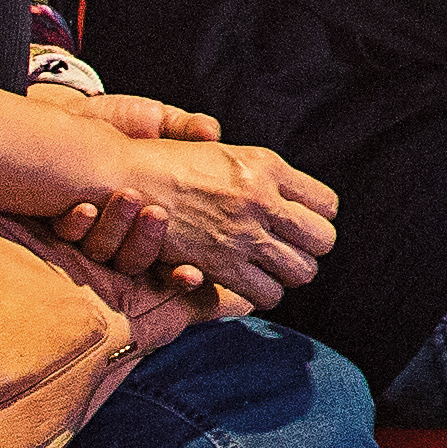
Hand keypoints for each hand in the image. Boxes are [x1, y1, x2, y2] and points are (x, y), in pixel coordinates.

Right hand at [66, 102, 337, 309]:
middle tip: (291, 251)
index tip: (301, 223)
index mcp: (268, 166)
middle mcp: (262, 199)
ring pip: (300, 271)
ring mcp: (242, 232)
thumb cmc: (169, 164)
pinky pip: (265, 292)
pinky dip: (263, 293)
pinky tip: (253, 285)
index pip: (327, 205)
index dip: (317, 218)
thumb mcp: (224, 153)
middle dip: (310, 249)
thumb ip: (261, 173)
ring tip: (274, 270)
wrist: (119, 177)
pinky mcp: (219, 262)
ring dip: (289, 274)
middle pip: (323, 241)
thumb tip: (289, 194)